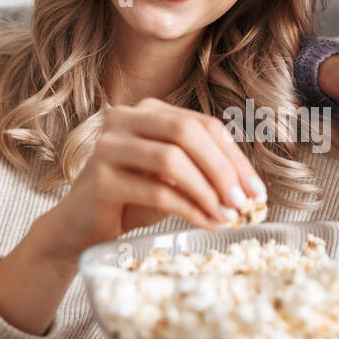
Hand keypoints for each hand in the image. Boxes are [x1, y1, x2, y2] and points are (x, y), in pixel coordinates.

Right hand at [31, 98, 265, 270]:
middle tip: (245, 202)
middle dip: (223, 169)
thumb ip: (203, 172)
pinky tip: (206, 223)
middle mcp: (124, 119)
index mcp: (148, 111)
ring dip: (207, 191)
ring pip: (171, 160)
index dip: (234, 157)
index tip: (257, 189)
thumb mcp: (173, 179)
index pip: (202, 125)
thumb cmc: (132, 200)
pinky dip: (189, 209)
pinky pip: (155, 190)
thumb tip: (250, 189)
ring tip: (228, 216)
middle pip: (186, 133)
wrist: (82, 227)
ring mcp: (108, 146)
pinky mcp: (100, 179)